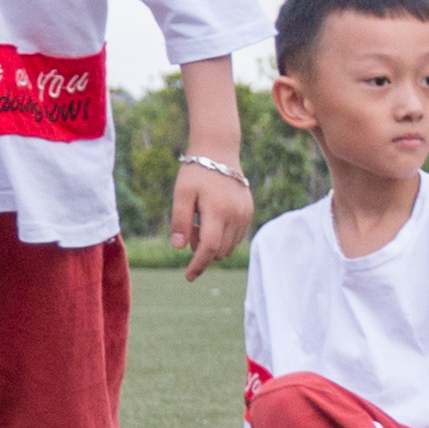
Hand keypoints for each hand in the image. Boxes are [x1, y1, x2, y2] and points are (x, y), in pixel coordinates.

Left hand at [168, 154, 254, 275]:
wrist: (219, 151)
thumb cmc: (197, 172)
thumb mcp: (181, 193)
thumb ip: (180, 220)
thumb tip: (179, 248)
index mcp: (218, 210)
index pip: (209, 247)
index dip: (198, 265)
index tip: (188, 276)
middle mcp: (235, 214)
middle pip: (220, 250)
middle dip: (202, 251)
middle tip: (190, 230)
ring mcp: (245, 214)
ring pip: (230, 246)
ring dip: (213, 245)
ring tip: (200, 222)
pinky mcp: (249, 212)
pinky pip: (237, 236)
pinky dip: (223, 238)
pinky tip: (212, 220)